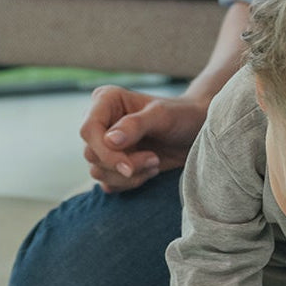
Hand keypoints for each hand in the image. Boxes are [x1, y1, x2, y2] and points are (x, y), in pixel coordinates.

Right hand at [80, 85, 207, 191]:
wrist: (196, 131)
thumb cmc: (182, 116)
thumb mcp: (163, 116)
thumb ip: (136, 125)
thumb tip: (109, 140)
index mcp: (106, 101)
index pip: (88, 130)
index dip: (106, 152)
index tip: (129, 166)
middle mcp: (101, 122)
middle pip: (91, 155)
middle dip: (123, 164)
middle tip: (153, 159)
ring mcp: (105, 145)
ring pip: (98, 172)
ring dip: (129, 175)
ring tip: (154, 162)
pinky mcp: (113, 164)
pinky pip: (108, 184)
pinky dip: (129, 183)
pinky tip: (150, 170)